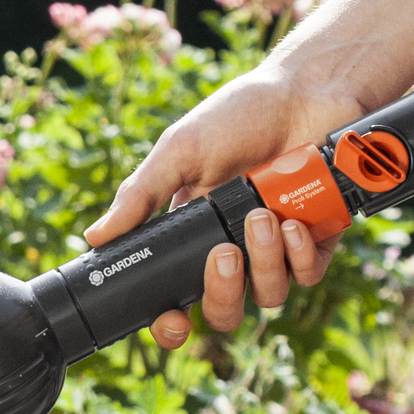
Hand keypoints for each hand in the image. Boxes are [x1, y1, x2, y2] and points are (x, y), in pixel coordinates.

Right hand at [83, 59, 368, 350]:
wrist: (307, 91)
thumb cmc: (239, 115)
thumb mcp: (179, 151)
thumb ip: (141, 195)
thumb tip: (95, 237)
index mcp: (191, 235)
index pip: (175, 296)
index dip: (171, 322)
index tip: (173, 323)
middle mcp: (232, 249)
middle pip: (222, 310)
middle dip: (221, 292)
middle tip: (222, 253)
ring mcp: (276, 249)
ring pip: (266, 295)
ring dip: (264, 263)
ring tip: (263, 216)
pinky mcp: (317, 241)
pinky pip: (308, 276)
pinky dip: (301, 256)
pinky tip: (294, 222)